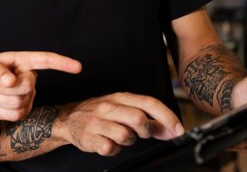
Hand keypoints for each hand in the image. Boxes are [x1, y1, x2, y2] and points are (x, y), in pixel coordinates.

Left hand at [0, 51, 81, 121]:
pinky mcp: (24, 110)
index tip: (78, 67)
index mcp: (21, 61)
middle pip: (27, 85)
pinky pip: (16, 114)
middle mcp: (28, 76)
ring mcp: (28, 94)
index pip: (45, 60)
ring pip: (19, 101)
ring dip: (0, 99)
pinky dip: (2, 111)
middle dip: (6, 88)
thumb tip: (10, 80)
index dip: (62, 63)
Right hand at [57, 92, 184, 155]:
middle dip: (147, 130)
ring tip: (121, 137)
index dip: (167, 117)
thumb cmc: (99, 113)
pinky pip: (111, 148)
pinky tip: (109, 143)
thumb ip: (146, 117)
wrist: (68, 120)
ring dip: (129, 141)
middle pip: (139, 118)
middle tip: (142, 134)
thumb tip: (170, 129)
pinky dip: (114, 149)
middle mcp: (108, 107)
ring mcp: (97, 122)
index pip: (149, 102)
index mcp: (119, 97)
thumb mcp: (121, 108)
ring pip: (126, 135)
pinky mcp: (90, 138)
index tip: (178, 129)